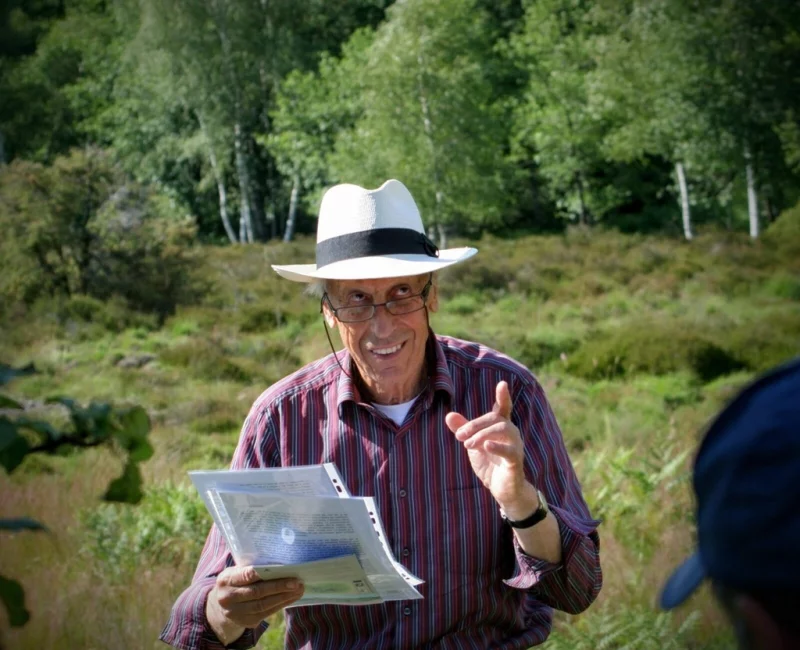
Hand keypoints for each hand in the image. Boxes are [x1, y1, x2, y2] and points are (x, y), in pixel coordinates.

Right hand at [206, 565, 304, 643]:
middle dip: (279, 587)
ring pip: (263, 605)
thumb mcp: (236, 571)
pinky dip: (280, 605)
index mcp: (226, 580)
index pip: (246, 575)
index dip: (264, 573)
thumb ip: (251, 568)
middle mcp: (228, 598)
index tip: (283, 569)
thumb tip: (279, 563)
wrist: (221, 604)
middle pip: (257, 592)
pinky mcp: (245, 622)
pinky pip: (266, 614)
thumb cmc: (235, 581)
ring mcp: (235, 613)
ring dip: (284, 598)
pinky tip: (291, 598)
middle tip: (296, 582)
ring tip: (298, 590)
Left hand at [445, 381, 533, 514]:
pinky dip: (497, 447)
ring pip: (503, 430)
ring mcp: (515, 446)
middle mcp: (511, 433)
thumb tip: (448, 415)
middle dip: (475, 425)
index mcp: (500, 427)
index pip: (503, 408)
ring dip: (482, 434)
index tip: (503, 383)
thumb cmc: (489, 463)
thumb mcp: (473, 444)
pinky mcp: (515, 461)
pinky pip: (510, 451)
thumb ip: (463, 429)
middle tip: (459, 436)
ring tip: (468, 444)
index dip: (503, 396)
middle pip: (495, 418)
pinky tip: (486, 446)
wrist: (501, 489)